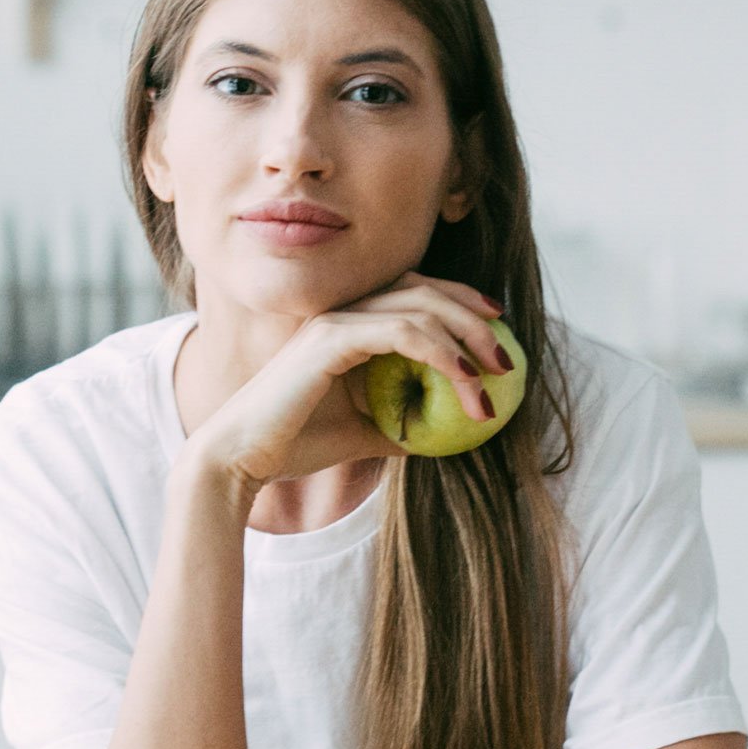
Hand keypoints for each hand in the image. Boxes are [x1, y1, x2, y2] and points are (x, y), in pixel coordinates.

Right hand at [180, 271, 512, 497]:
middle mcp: (341, 314)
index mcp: (345, 327)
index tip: (495, 329)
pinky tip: (465, 379)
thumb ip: (397, 423)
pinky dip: (440, 351)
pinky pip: (401, 332)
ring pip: (418, 306)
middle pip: (422, 289)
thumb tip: (439, 434)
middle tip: (506, 353)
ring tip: (495, 376)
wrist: (241, 459)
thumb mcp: (361, 433)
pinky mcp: (330, 339)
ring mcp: (335, 322)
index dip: (457, 303)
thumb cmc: (293, 445)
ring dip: (467, 337)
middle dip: (473, 313)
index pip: (410, 294)